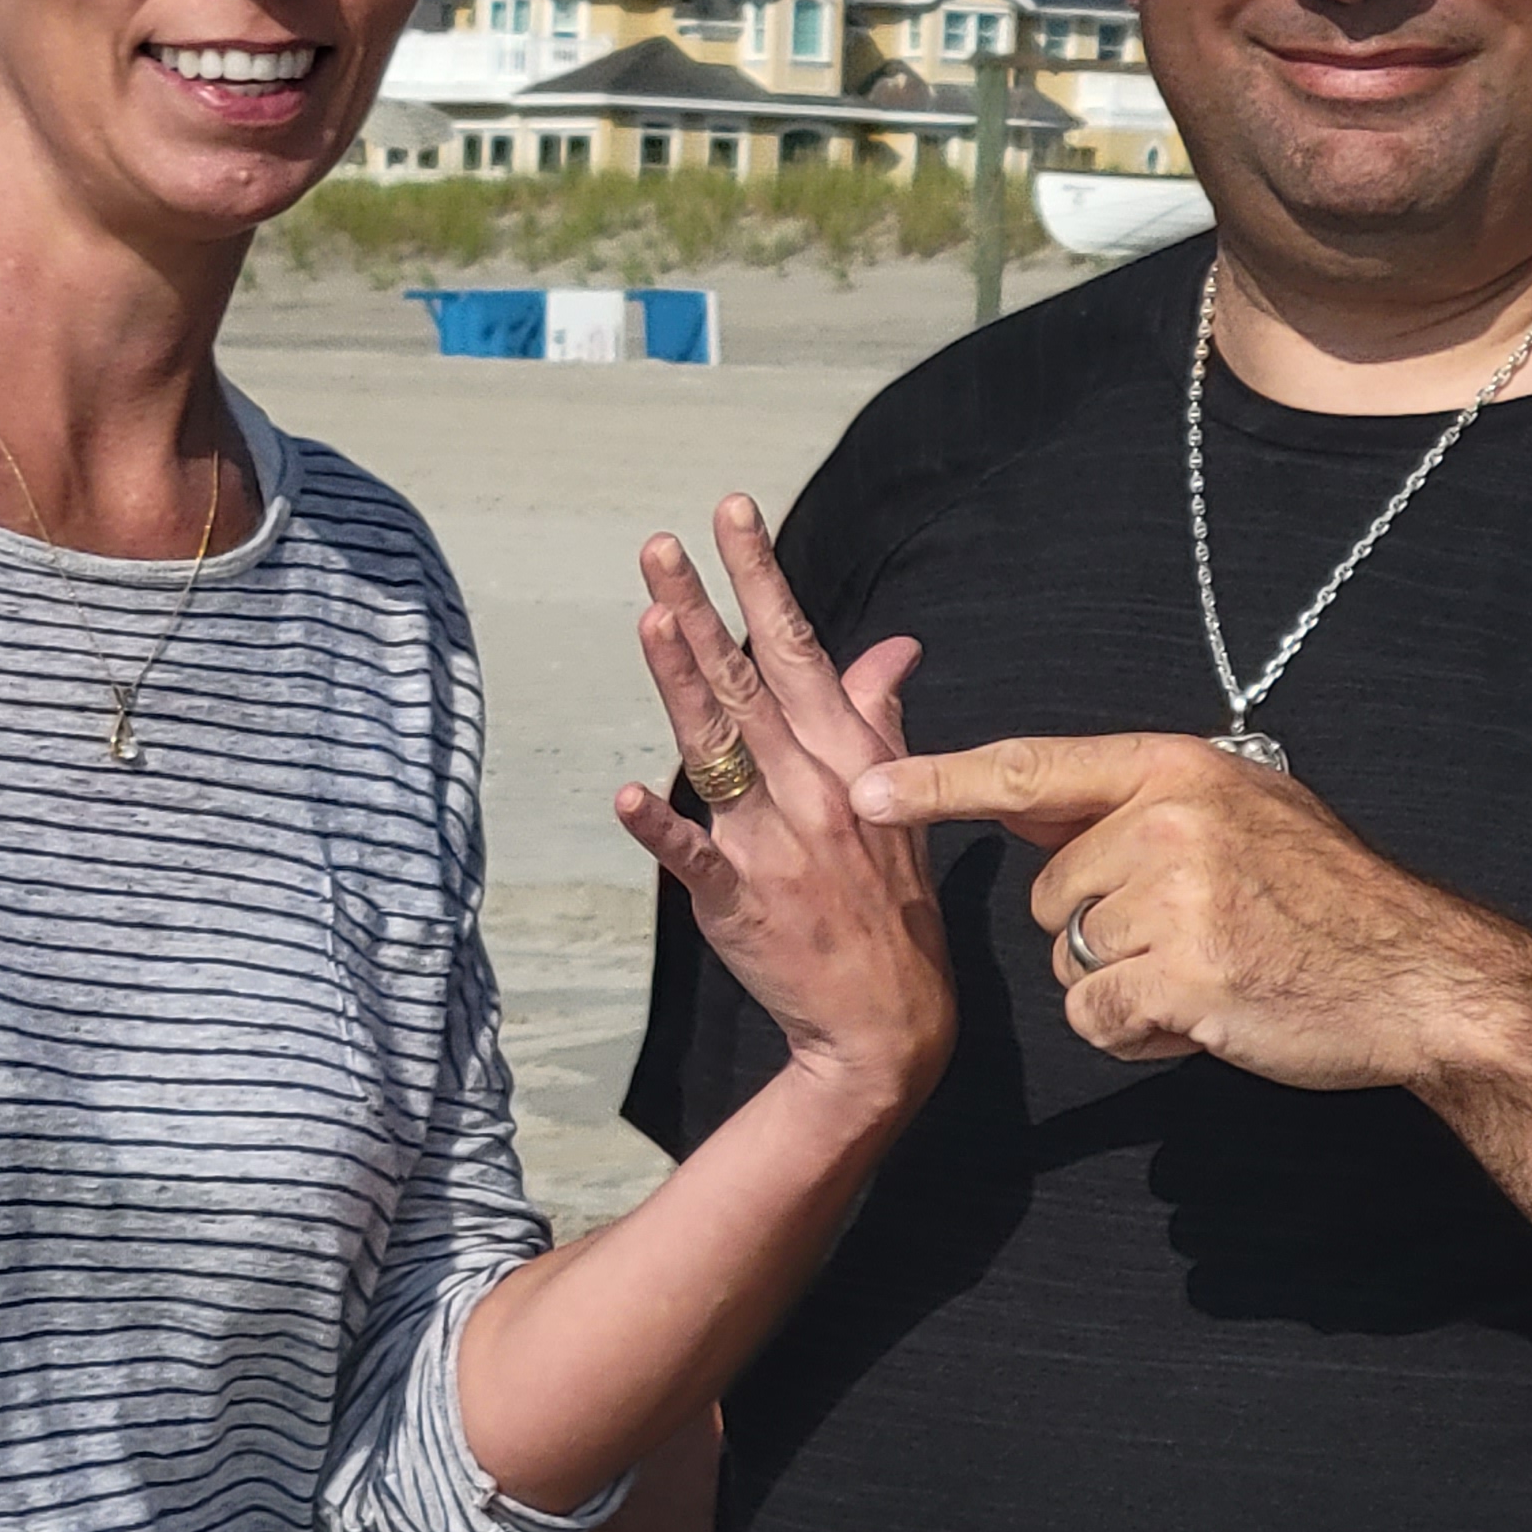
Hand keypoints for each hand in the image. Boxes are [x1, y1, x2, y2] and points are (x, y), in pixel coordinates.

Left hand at [616, 496, 949, 1112]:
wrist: (889, 1019)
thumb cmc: (890, 899)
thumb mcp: (903, 796)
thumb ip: (880, 713)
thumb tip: (890, 646)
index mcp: (848, 751)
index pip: (796, 645)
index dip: (760, 577)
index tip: (731, 512)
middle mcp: (813, 783)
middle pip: (746, 682)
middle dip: (700, 609)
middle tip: (658, 547)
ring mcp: (775, 840)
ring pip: (719, 747)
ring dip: (682, 683)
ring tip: (648, 619)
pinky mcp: (739, 898)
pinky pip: (694, 854)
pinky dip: (663, 825)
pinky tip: (629, 792)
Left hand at [853, 735, 1529, 1087]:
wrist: (1420, 976)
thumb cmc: (1329, 899)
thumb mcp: (1240, 811)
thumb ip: (1130, 803)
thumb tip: (1018, 798)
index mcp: (1175, 768)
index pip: (1028, 769)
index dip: (937, 781)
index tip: (863, 791)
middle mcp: (1168, 821)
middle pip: (1049, 892)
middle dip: (1101, 930)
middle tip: (1196, 936)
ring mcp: (1177, 899)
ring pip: (1071, 961)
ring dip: (1124, 987)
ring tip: (1213, 973)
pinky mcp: (1185, 977)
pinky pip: (1098, 1017)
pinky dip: (1140, 1034)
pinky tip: (1208, 1016)